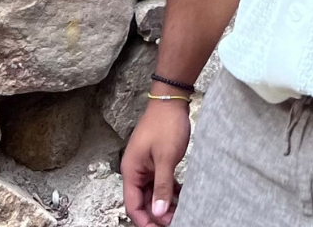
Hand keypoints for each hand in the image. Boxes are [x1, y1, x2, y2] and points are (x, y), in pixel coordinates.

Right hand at [121, 100, 190, 226]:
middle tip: (175, 220)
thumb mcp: (166, 158)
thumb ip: (162, 186)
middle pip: (143, 201)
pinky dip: (169, 189)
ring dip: (164, 203)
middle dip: (157, 213)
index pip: (133, 205)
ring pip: (153, 192)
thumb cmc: (165, 124)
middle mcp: (136, 170)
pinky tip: (181, 196)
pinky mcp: (156, 159)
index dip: (145, 220)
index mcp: (131, 171)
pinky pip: (160, 181)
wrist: (171, 99)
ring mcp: (146, 164)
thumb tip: (159, 212)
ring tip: (180, 211)